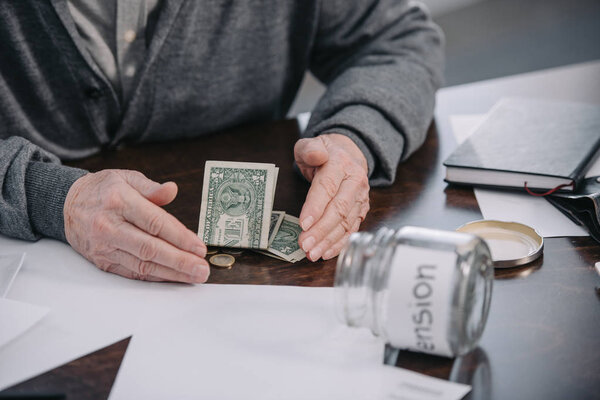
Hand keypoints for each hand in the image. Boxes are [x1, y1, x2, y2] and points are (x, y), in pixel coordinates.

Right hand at [64, 170, 208, 282]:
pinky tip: (172, 277)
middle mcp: (109, 226)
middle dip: (180, 261)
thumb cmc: (102, 190)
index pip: (155, 223)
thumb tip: (172, 189)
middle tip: (202, 269)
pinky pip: (132, 272)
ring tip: (193, 276)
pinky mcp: (102, 261)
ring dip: (171, 273)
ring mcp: (104, 247)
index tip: (199, 247)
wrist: (66, 204)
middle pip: (150, 249)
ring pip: (142, 265)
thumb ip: (151, 187)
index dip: (180, 237)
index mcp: (119, 201)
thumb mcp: (126, 178)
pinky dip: (154, 277)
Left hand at [295, 134, 369, 260]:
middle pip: (339, 209)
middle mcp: (355, 181)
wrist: (349, 153)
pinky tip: (326, 253)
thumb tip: (316, 155)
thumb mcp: (311, 144)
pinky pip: (352, 229)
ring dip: (329, 241)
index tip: (303, 224)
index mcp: (341, 163)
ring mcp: (361, 197)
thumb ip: (309, 148)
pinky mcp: (361, 210)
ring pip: (346, 223)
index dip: (315, 207)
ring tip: (312, 253)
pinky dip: (339, 243)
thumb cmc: (325, 152)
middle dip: (321, 230)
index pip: (328, 187)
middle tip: (304, 244)